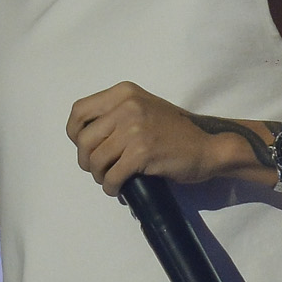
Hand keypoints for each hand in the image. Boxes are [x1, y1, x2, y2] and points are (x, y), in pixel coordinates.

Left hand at [64, 82, 259, 193]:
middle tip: (98, 170)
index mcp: (123, 93)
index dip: (74, 134)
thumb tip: (83, 137)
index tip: (84, 147)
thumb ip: (114, 114)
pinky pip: (112, 176)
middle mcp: (127, 106)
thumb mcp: (142, 107)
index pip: (79, 111)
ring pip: (95, 160)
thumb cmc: (174, 131)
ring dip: (99, 176)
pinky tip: (118, 189)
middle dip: (86, 161)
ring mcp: (135, 129)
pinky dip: (111, 187)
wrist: (207, 146)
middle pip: (83, 139)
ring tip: (110, 179)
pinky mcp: (142, 153)